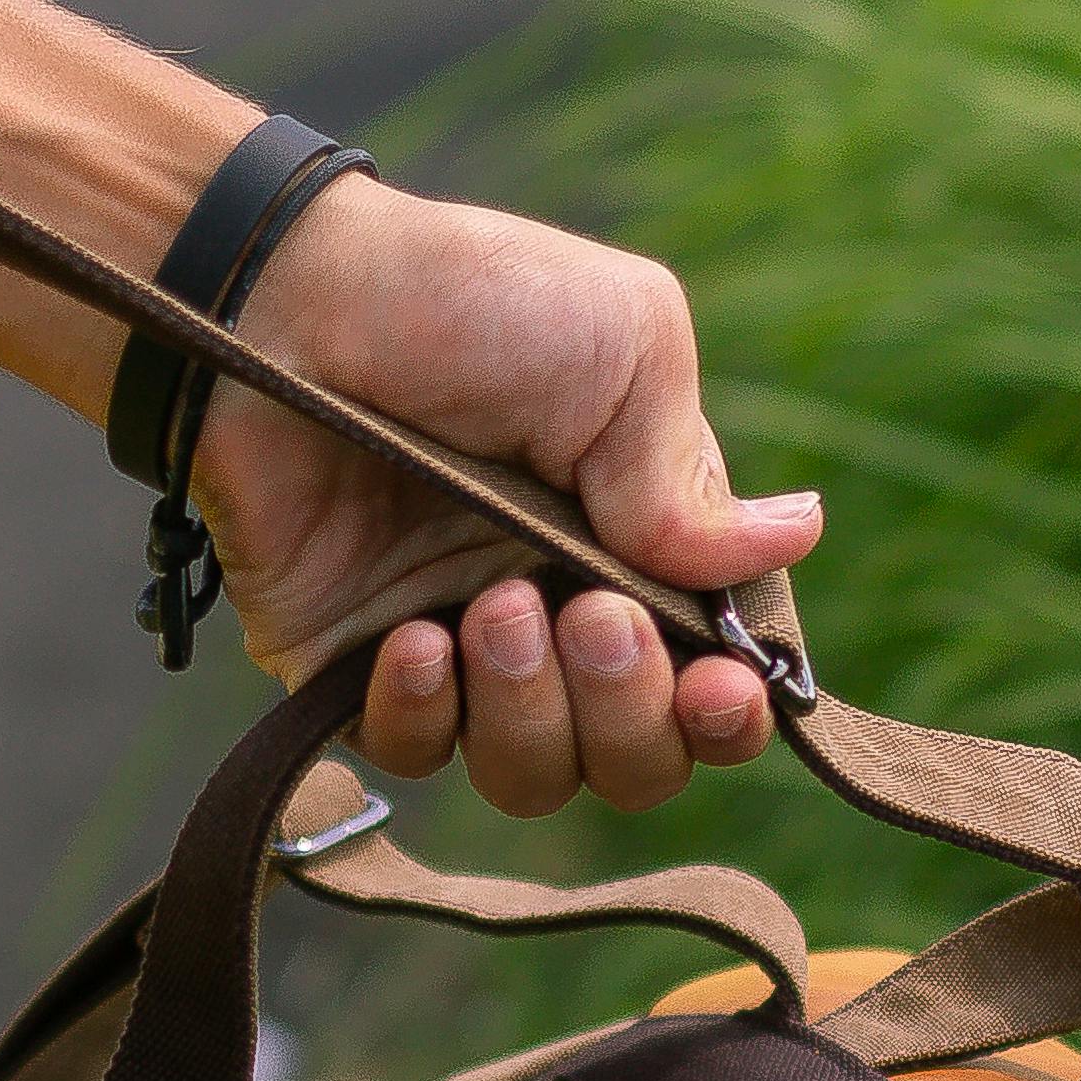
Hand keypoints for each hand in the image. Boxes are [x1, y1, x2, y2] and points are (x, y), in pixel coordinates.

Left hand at [191, 177, 824, 815]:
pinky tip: (416, 638)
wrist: (285, 304)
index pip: (714, 687)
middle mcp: (558, 613)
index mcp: (640, 544)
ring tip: (494, 605)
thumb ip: (690, 479)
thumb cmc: (461, 302)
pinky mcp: (356, 671)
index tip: (719, 685)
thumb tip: (795, 539)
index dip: (727, 715)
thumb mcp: (621, 348)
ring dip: (532, 711)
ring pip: (533, 778)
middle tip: (591, 616)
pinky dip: (426, 712)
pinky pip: (413, 756)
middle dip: (629, 712)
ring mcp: (458, 649)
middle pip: (635, 761)